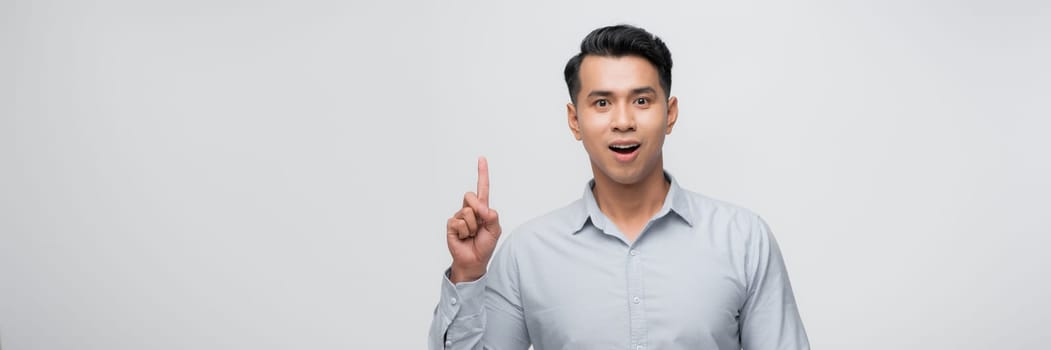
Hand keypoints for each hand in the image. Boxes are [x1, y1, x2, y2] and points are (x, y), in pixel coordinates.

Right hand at [446, 156, 501, 282]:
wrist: (474, 261)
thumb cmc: (485, 245)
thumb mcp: (495, 230)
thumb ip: (492, 216)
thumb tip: (482, 208)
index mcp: (482, 208)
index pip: (482, 188)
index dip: (482, 173)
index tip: (482, 158)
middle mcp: (469, 209)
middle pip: (470, 196)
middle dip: (477, 209)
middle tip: (479, 225)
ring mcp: (459, 216)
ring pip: (467, 212)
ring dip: (473, 226)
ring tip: (472, 235)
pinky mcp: (451, 225)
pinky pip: (459, 223)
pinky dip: (464, 232)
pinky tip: (464, 238)